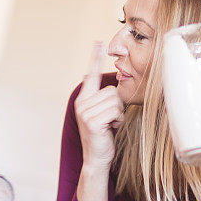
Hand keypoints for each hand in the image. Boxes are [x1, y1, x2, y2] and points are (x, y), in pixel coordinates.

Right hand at [75, 42, 123, 171]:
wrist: (97, 158)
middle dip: (117, 106)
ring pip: (115, 101)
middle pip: (112, 91)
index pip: (91, 75)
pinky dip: (118, 120)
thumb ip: (105, 100)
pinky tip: (111, 129)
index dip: (95, 58)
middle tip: (111, 119)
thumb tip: (116, 88)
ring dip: (118, 114)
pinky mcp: (92, 121)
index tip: (99, 43)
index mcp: (84, 99)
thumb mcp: (104, 114)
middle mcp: (82, 103)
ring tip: (111, 124)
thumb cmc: (104, 136)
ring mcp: (85, 112)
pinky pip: (115, 111)